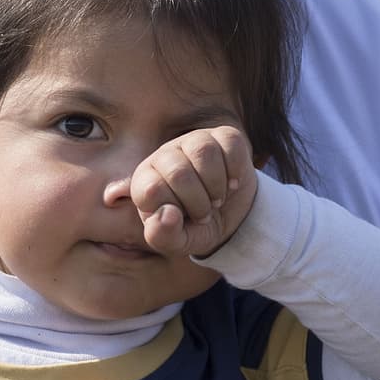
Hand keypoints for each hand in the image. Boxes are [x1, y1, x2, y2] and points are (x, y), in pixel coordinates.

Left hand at [108, 126, 257, 260]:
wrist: (229, 217)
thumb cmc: (194, 228)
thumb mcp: (177, 242)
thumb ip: (163, 236)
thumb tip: (168, 214)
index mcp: (145, 181)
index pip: (152, 190)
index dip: (174, 211)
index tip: (185, 220)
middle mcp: (164, 155)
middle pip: (179, 172)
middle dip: (198, 202)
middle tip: (205, 213)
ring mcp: (192, 141)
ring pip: (203, 151)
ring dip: (216, 186)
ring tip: (217, 199)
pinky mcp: (221, 136)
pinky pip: (229, 144)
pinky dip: (235, 171)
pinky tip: (232, 183)